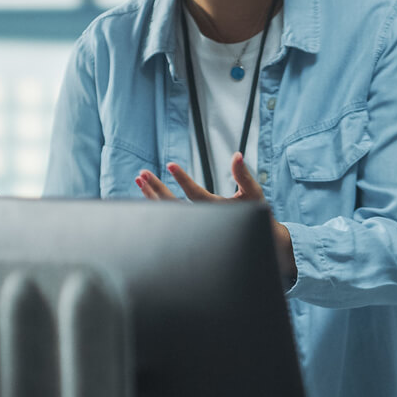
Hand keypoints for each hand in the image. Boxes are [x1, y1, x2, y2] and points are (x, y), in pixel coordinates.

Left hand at [135, 154, 296, 284]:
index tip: (170, 165)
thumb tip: (237, 156)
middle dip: (156, 188)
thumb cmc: (256, 215)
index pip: (195, 194)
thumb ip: (243, 175)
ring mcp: (194, 226)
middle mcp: (202, 220)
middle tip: (143, 174)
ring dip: (152, 195)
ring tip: (140, 179)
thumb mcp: (253, 194)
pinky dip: (156, 203)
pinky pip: (169, 216)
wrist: (255, 241)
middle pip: (173, 205)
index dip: (182, 179)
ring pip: (168, 212)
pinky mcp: (190, 228)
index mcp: (216, 211)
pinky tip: (147, 192)